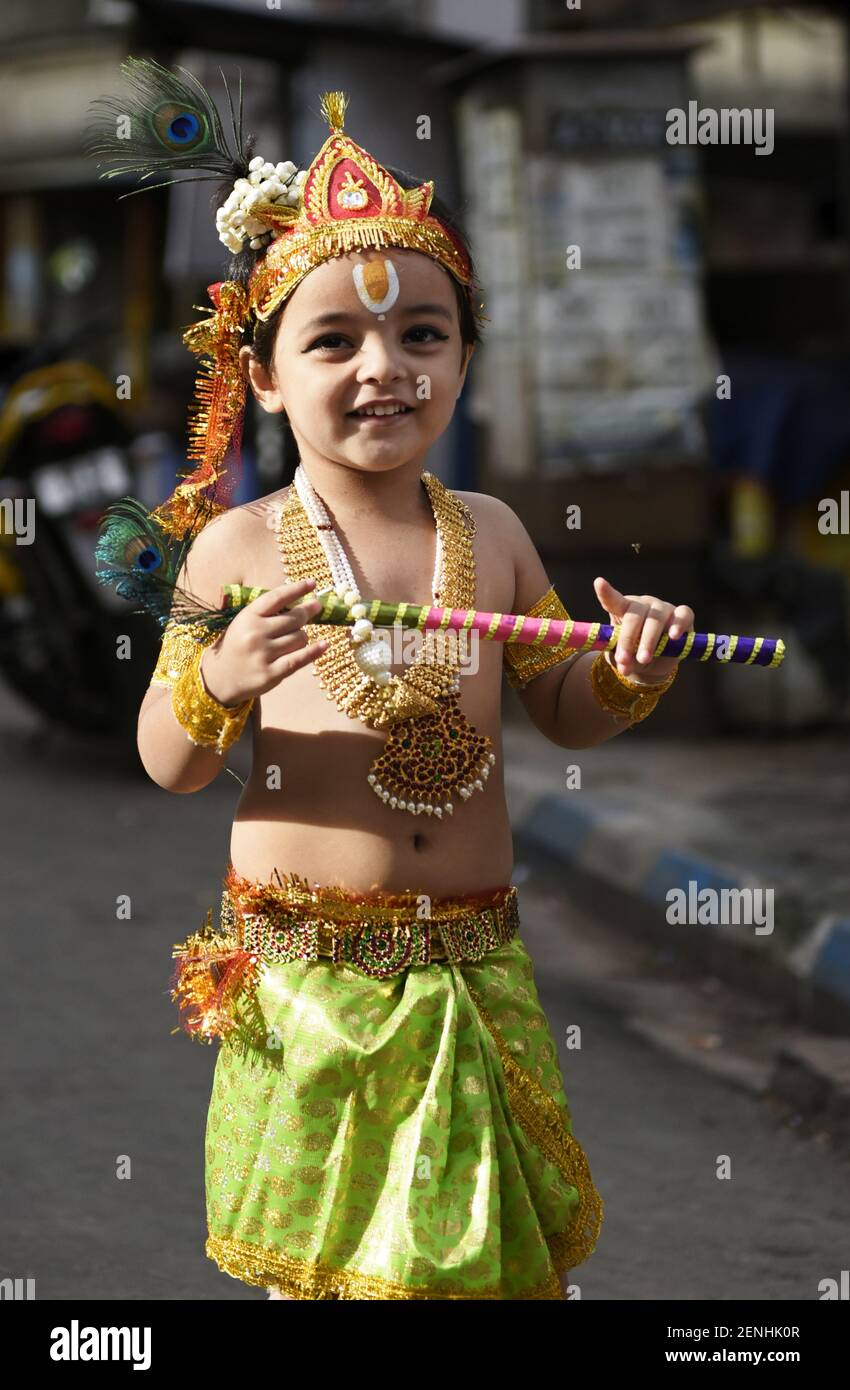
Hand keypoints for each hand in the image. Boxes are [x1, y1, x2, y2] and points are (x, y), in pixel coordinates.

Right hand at [199, 577, 328, 705]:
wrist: (221, 677)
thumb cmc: (238, 645)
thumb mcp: (244, 622)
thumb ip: (267, 613)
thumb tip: (301, 603)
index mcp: (248, 616)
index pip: (277, 597)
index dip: (297, 589)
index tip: (312, 583)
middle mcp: (255, 633)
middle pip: (294, 618)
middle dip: (307, 612)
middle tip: (315, 607)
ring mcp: (263, 654)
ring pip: (300, 638)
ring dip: (303, 636)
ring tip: (297, 637)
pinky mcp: (271, 673)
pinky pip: (300, 659)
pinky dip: (315, 651)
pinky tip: (324, 644)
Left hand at [593, 577, 693, 684]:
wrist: (655, 663)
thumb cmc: (633, 654)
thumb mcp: (624, 658)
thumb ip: (622, 660)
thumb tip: (625, 666)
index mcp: (623, 610)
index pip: (614, 601)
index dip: (606, 593)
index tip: (599, 583)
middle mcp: (643, 605)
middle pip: (634, 617)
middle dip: (628, 640)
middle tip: (624, 660)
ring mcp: (663, 607)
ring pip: (656, 619)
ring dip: (649, 640)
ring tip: (644, 659)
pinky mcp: (682, 615)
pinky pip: (683, 615)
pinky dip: (678, 624)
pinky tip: (673, 636)